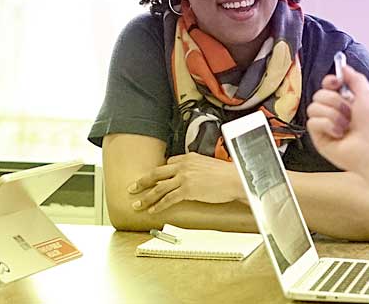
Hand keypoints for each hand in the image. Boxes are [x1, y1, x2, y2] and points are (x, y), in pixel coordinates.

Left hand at [127, 152, 245, 213]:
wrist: (235, 179)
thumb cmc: (227, 174)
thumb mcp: (209, 165)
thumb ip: (197, 168)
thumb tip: (192, 177)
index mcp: (189, 157)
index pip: (168, 163)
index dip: (160, 173)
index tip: (154, 178)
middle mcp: (184, 166)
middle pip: (157, 173)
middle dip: (142, 181)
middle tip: (133, 187)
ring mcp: (184, 178)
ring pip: (159, 188)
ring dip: (146, 197)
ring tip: (138, 204)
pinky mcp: (187, 190)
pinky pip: (168, 199)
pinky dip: (159, 205)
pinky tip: (153, 210)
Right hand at [306, 65, 368, 175]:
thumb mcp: (367, 94)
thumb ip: (354, 78)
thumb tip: (343, 66)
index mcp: (345, 102)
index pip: (327, 86)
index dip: (329, 82)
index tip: (336, 83)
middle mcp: (334, 113)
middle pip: (318, 95)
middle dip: (334, 101)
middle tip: (348, 112)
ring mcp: (326, 126)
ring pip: (313, 108)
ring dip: (332, 114)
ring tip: (345, 125)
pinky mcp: (319, 138)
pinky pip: (312, 122)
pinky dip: (327, 125)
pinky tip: (339, 133)